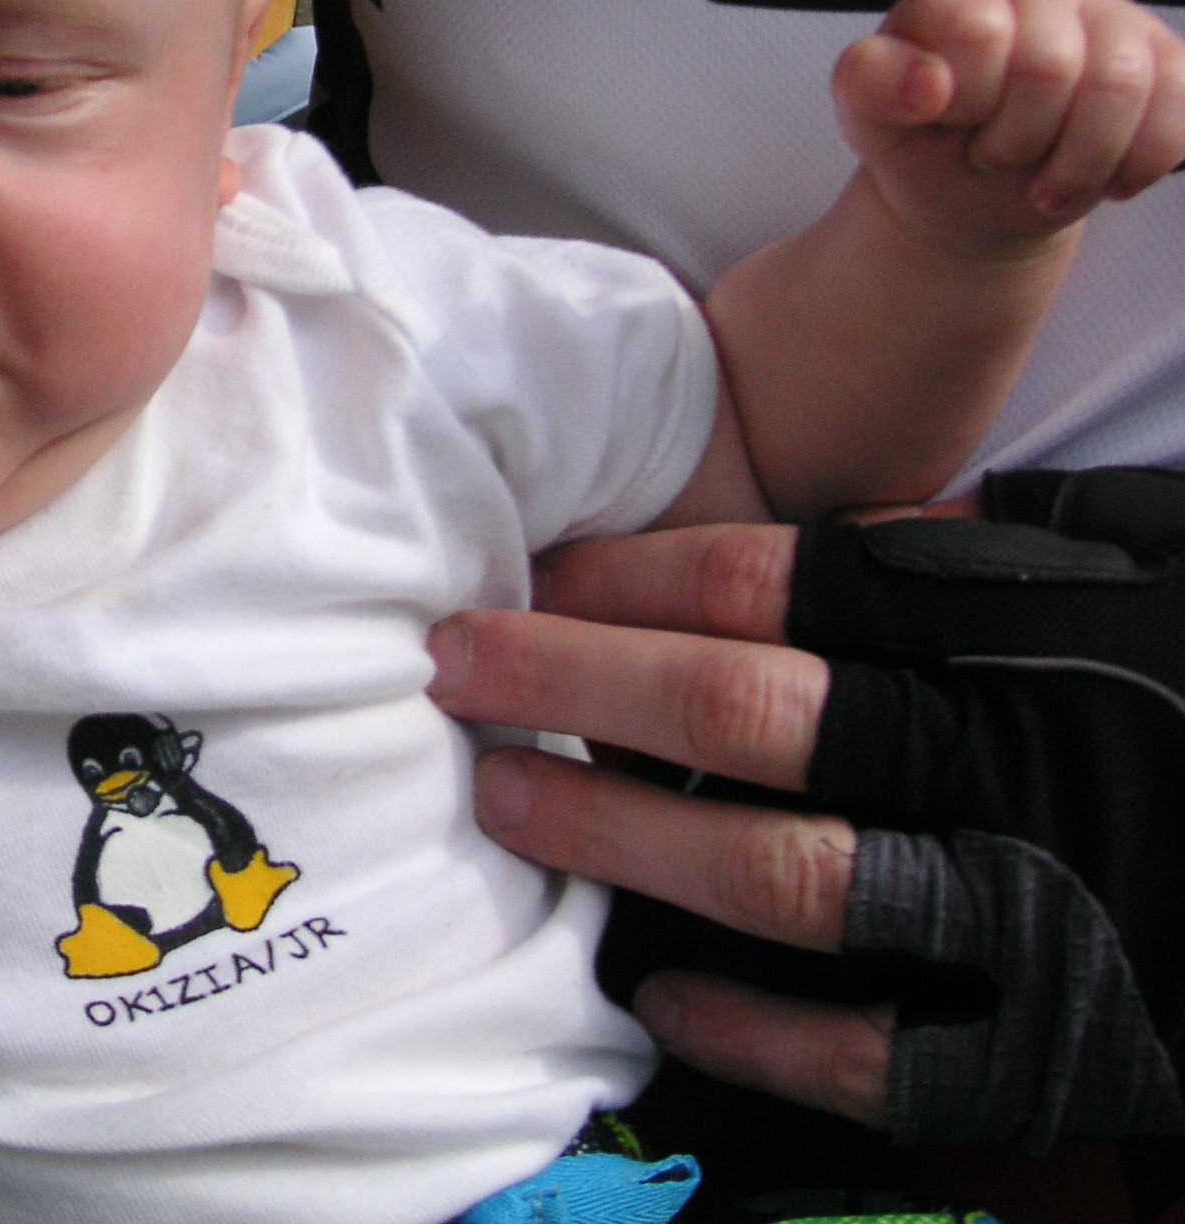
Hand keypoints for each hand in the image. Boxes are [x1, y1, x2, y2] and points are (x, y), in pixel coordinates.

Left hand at [433, 473, 1184, 1149]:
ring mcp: (1022, 915)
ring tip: (504, 799)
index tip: (531, 570)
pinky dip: (743, 1026)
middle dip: (575, 684)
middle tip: (457, 666)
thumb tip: (810, 517)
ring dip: (617, 838)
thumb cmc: (1183, 690)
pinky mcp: (1037, 1048)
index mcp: (1011, 635)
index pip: (776, 591)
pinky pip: (858, 1051)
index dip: (630, 578)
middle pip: (743, 717)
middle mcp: (1002, 766)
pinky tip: (648, 984)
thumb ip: (976, 544)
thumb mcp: (1117, 570)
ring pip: (776, 876)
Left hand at [835, 0, 1184, 244]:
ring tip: (1043, 183)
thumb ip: (869, 83)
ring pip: (1124, 88)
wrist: (977, 190)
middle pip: (1054, 68)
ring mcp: (1112, 23)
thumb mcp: (868, 119)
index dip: (967, 102)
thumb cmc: (923, 141)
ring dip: (1078, 163)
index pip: (980, 34)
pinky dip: (1138, 165)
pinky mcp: (1166, 63)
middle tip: (993, 156)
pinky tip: (1102, 179)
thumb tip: (929, 82)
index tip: (950, 124)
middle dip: (1016, 140)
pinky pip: (1180, 111)